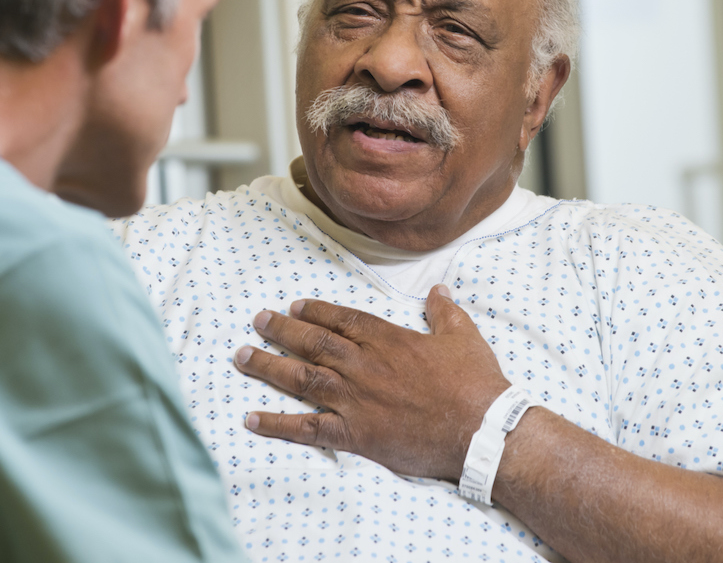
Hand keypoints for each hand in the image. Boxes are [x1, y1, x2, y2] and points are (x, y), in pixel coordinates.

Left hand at [233, 285, 511, 480]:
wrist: (481, 429)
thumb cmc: (475, 382)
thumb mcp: (463, 335)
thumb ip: (444, 310)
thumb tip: (438, 288)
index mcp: (388, 339)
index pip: (342, 319)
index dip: (315, 311)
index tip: (294, 305)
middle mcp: (364, 365)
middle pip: (313, 342)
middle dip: (281, 330)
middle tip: (257, 320)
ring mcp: (356, 400)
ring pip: (301, 378)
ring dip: (268, 366)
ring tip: (241, 357)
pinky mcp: (355, 434)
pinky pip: (307, 428)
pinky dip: (277, 424)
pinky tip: (251, 419)